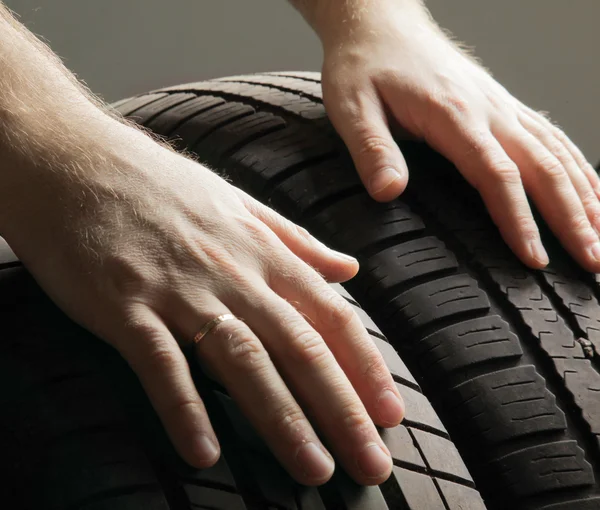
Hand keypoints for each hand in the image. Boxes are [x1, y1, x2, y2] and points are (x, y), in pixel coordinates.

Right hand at [2, 124, 403, 485]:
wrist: (75, 160)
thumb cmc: (159, 183)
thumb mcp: (239, 201)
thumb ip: (296, 240)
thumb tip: (348, 268)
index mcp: (261, 251)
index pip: (329, 315)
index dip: (366, 366)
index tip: (391, 411)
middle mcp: (231, 274)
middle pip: (300, 347)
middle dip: (342, 408)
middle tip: (373, 462)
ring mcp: (178, 290)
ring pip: (243, 360)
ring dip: (282, 419)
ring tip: (314, 468)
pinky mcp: (125, 306)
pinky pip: (160, 364)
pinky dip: (183, 408)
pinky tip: (205, 453)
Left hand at [316, 1, 599, 271]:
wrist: (379, 23)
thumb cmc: (363, 66)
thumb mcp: (352, 108)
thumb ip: (372, 150)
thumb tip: (389, 193)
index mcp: (453, 115)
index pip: (498, 175)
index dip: (519, 220)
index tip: (535, 259)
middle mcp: (488, 110)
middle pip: (543, 168)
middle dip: (572, 218)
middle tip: (592, 264)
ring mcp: (500, 105)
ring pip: (556, 153)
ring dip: (585, 196)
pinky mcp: (500, 104)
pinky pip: (551, 137)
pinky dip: (577, 166)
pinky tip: (591, 190)